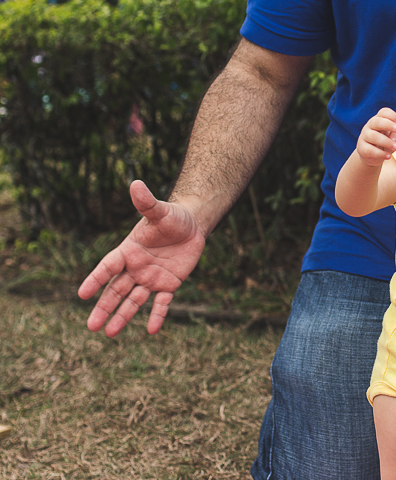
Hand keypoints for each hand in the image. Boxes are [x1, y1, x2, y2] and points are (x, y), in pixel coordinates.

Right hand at [77, 180, 206, 335]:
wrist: (192, 226)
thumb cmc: (172, 217)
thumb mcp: (160, 211)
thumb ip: (147, 203)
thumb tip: (136, 183)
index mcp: (128, 251)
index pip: (108, 267)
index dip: (96, 280)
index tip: (82, 294)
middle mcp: (136, 268)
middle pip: (116, 291)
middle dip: (104, 308)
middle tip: (90, 326)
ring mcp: (151, 278)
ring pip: (134, 301)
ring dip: (122, 316)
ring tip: (109, 333)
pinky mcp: (169, 284)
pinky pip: (161, 303)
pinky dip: (157, 315)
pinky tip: (152, 330)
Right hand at [356, 107, 395, 166]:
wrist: (374, 156)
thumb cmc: (387, 142)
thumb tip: (393, 138)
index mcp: (380, 120)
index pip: (384, 112)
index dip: (392, 115)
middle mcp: (370, 126)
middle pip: (377, 121)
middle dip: (388, 124)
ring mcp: (364, 136)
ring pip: (374, 136)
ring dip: (387, 142)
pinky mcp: (361, 148)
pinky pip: (370, 150)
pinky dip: (380, 154)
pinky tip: (388, 156)